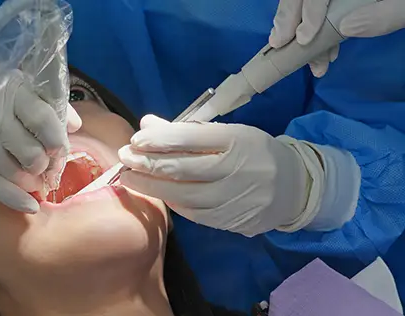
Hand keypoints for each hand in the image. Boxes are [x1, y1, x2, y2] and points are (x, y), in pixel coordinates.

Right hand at [0, 50, 81, 212]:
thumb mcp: (6, 79)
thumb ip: (42, 99)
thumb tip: (74, 124)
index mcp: (11, 89)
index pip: (46, 121)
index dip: (58, 142)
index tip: (59, 150)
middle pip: (33, 152)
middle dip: (46, 167)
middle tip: (48, 170)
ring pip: (14, 171)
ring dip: (31, 182)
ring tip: (36, 182)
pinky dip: (13, 198)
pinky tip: (29, 205)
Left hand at [118, 115, 320, 236]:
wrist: (294, 187)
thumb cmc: (254, 153)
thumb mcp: (228, 133)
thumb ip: (186, 131)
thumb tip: (146, 124)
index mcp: (235, 140)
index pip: (189, 138)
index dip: (159, 138)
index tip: (136, 139)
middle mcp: (234, 170)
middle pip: (181, 167)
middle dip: (147, 162)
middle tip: (124, 157)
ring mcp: (231, 198)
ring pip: (182, 194)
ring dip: (151, 185)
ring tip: (130, 177)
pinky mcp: (229, 220)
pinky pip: (192, 212)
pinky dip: (172, 201)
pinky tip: (157, 193)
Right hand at [269, 0, 404, 77]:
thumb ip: (386, 14)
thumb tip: (347, 27)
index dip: (307, 9)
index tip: (304, 38)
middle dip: (289, 17)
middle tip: (279, 44)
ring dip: (298, 25)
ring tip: (305, 56)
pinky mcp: (340, 2)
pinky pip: (317, 6)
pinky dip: (312, 26)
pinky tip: (322, 49)